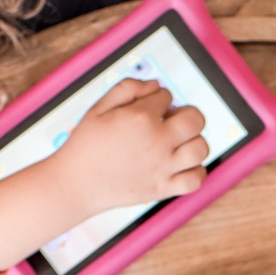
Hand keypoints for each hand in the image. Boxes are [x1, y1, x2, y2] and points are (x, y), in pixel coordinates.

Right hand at [52, 78, 208, 215]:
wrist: (74, 184)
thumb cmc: (85, 145)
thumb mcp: (99, 108)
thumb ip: (127, 88)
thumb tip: (156, 86)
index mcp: (140, 117)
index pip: (167, 96)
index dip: (159, 99)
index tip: (148, 109)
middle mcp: (157, 141)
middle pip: (196, 119)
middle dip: (186, 114)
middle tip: (171, 122)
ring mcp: (163, 167)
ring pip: (201, 148)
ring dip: (194, 141)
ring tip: (178, 144)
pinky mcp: (163, 189)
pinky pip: (197, 179)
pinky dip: (196, 172)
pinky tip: (183, 166)